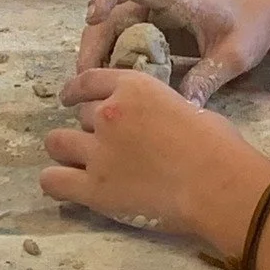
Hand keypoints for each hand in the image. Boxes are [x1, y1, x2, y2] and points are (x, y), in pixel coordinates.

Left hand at [44, 68, 269, 244]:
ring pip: (57, 143)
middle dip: (90, 129)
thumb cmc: (217, 144)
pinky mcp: (93, 188)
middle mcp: (108, 113)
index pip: (89, 80)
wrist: (216, 182)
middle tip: (106, 146)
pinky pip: (52, 181)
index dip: (75, 90)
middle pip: (81, 116)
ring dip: (66, 151)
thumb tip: (156, 124)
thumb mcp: (186, 106)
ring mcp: (98, 151)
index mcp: (134, 86)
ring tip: (78, 164)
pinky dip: (56, 182)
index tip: (69, 99)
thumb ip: (158, 110)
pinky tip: (66, 186)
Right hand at [75, 0, 269, 107]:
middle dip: (95, 41)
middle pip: (115, 14)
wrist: (268, 17)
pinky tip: (112, 90)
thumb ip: (209, 77)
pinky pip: (128, 48)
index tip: (93, 14)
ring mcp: (157, 21)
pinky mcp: (159, 38)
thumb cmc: (252, 25)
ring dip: (100, 56)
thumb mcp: (234, 54)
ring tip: (90, 88)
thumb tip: (183, 108)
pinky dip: (116, 65)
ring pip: (116, 33)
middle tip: (84, 76)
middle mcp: (160, 5)